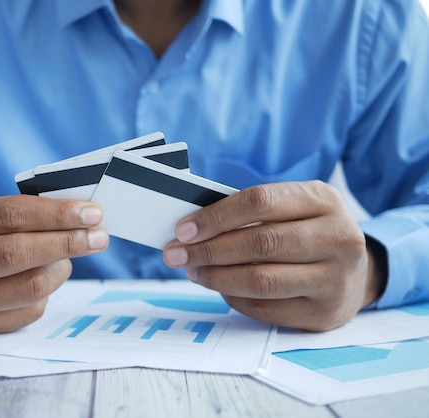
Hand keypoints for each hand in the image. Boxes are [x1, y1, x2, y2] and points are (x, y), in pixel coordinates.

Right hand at [0, 195, 108, 335]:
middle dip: (65, 242)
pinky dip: (48, 292)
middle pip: (15, 253)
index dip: (54, 214)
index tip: (90, 212)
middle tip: (98, 236)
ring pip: (28, 287)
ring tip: (67, 257)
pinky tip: (45, 278)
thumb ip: (17, 215)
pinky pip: (28, 311)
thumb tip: (77, 217)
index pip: (7, 215)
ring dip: (60, 269)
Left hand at [163, 181, 385, 330]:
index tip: (183, 229)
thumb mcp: (292, 208)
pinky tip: (221, 288)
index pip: (260, 202)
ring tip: (193, 271)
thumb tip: (191, 229)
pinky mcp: (324, 313)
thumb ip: (250, 213)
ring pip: (261, 280)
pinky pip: (266, 309)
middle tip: (176, 254)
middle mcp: (338, 237)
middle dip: (208, 250)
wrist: (356, 272)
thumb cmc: (307, 232)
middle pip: (260, 243)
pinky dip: (234, 299)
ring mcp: (335, 278)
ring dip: (216, 277)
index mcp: (323, 200)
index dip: (216, 216)